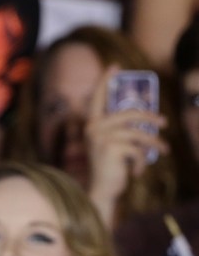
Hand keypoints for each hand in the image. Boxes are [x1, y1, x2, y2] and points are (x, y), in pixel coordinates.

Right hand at [86, 67, 166, 219]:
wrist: (102, 189)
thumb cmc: (111, 167)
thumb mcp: (115, 145)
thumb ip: (123, 130)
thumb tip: (148, 118)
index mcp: (92, 125)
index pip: (98, 98)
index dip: (105, 81)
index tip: (115, 66)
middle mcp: (93, 128)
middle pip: (129, 113)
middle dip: (150, 118)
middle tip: (164, 123)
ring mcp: (100, 137)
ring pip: (137, 132)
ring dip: (154, 143)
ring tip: (163, 150)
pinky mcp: (111, 148)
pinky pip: (137, 148)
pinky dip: (142, 161)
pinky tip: (138, 171)